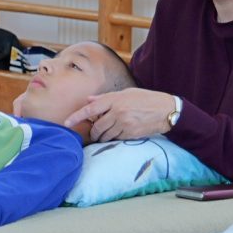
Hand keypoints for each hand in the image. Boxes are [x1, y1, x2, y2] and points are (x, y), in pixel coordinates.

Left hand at [66, 86, 180, 141]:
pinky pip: (115, 139)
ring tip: (105, 135)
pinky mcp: (130, 134)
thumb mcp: (126, 93)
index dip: (77, 117)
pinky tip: (117, 135)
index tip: (66, 123)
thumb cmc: (146, 99)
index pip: (90, 109)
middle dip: (93, 132)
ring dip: (101, 137)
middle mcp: (118, 112)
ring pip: (105, 135)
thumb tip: (89, 100)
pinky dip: (113, 139)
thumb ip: (106, 98)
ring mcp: (124, 124)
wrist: (166, 110)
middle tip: (93, 133)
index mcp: (115, 99)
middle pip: (96, 126)